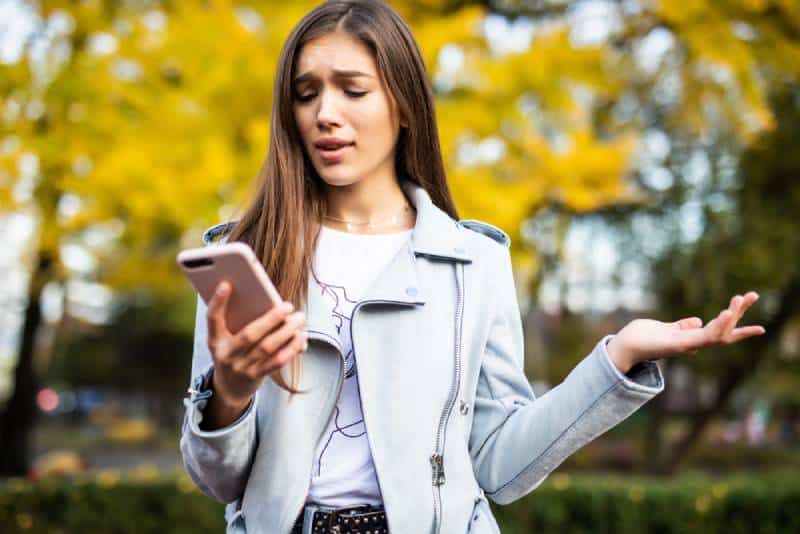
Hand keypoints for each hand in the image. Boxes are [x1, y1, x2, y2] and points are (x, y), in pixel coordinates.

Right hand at [203, 280, 306, 427]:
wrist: (229, 389)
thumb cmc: (232, 354)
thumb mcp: (225, 340)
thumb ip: (237, 322)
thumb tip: (267, 302)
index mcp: (215, 341)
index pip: (212, 319)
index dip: (217, 301)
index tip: (226, 284)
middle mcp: (226, 355)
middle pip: (250, 334)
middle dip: (271, 319)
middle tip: (288, 306)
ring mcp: (241, 368)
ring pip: (267, 347)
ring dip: (286, 331)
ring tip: (299, 318)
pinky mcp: (256, 377)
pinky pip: (277, 361)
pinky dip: (291, 348)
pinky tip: (300, 337)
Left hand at [606, 291, 765, 373]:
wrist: (623, 346)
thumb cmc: (641, 337)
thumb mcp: (665, 327)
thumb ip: (681, 326)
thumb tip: (697, 321)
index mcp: (691, 339)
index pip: (720, 331)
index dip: (737, 324)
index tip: (758, 321)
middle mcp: (692, 344)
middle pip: (724, 331)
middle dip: (740, 314)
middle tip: (754, 294)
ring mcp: (687, 346)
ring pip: (717, 334)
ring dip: (730, 318)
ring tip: (739, 300)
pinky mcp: (678, 345)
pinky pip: (702, 337)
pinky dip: (716, 326)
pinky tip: (724, 314)